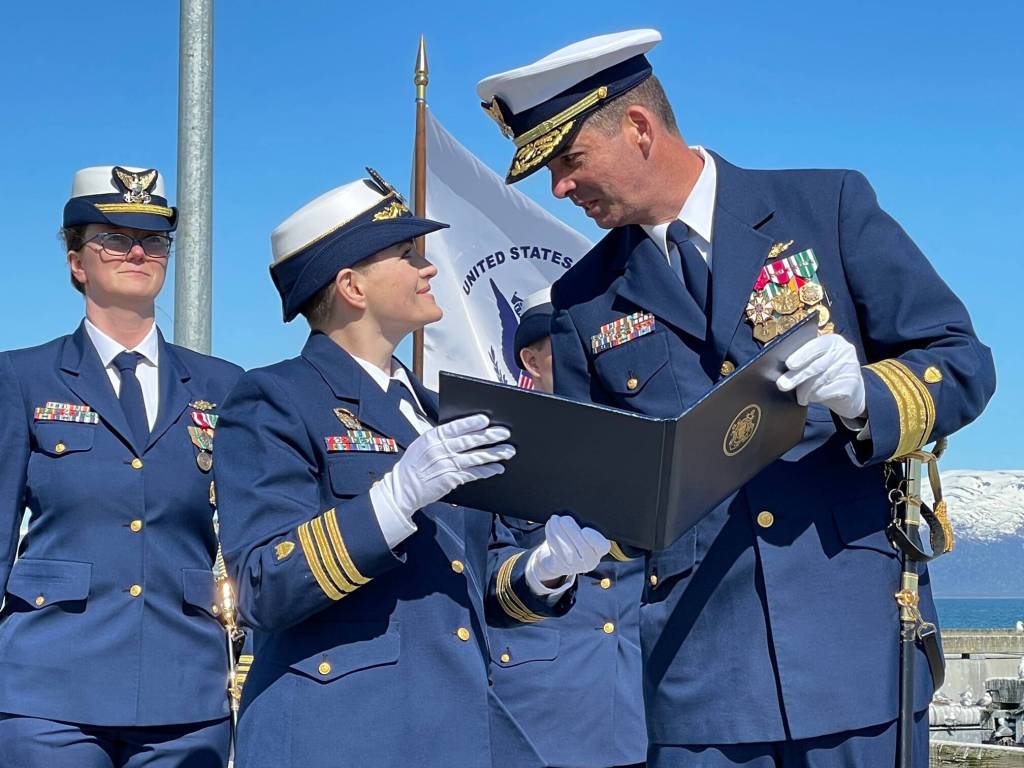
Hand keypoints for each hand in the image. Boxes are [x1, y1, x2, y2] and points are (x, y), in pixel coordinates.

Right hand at [376, 414, 513, 520]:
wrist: (403, 488)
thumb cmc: (413, 466)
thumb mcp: (422, 445)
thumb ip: (440, 438)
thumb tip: (463, 431)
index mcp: (433, 438)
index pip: (456, 427)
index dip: (472, 423)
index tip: (486, 419)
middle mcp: (441, 450)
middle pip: (470, 441)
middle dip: (490, 436)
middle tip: (504, 432)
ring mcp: (447, 465)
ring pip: (476, 457)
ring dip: (494, 454)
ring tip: (507, 451)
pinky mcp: (452, 479)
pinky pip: (473, 473)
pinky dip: (486, 471)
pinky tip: (496, 468)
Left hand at [529, 515, 610, 584]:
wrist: (560, 558)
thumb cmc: (576, 539)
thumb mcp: (585, 533)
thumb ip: (585, 524)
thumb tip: (581, 507)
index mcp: (600, 550)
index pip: (602, 546)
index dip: (594, 539)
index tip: (585, 530)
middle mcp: (590, 561)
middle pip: (582, 547)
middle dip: (571, 530)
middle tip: (563, 518)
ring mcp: (576, 566)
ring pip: (567, 549)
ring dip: (559, 531)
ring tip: (554, 519)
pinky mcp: (562, 566)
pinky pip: (557, 550)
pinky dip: (552, 535)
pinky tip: (550, 525)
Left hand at [776, 333, 865, 419]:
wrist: (852, 390)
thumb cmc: (827, 371)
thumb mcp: (819, 359)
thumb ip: (806, 359)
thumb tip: (781, 368)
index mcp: (833, 341)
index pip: (816, 346)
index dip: (802, 355)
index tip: (789, 364)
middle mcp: (844, 352)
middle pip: (816, 366)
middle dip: (797, 377)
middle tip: (782, 385)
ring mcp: (849, 369)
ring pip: (819, 381)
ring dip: (804, 390)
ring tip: (798, 396)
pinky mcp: (850, 386)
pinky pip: (825, 392)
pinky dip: (814, 397)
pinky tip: (811, 398)